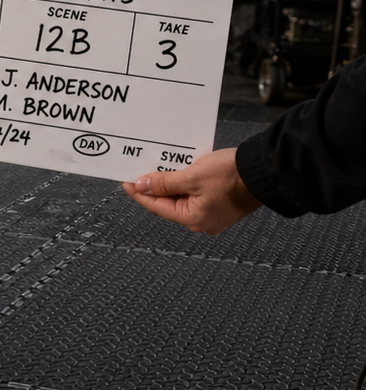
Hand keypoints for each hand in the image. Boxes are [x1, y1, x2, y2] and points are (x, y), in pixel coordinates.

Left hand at [121, 148, 262, 234]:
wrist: (265, 171)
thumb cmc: (233, 176)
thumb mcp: (192, 177)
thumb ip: (164, 183)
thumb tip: (142, 186)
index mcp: (192, 219)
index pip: (155, 205)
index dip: (138, 192)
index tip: (125, 180)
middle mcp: (201, 221)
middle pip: (167, 202)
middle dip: (153, 186)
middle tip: (138, 171)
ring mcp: (211, 214)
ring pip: (181, 197)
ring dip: (169, 182)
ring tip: (156, 167)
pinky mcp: (219, 203)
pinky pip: (194, 193)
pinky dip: (184, 182)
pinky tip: (177, 170)